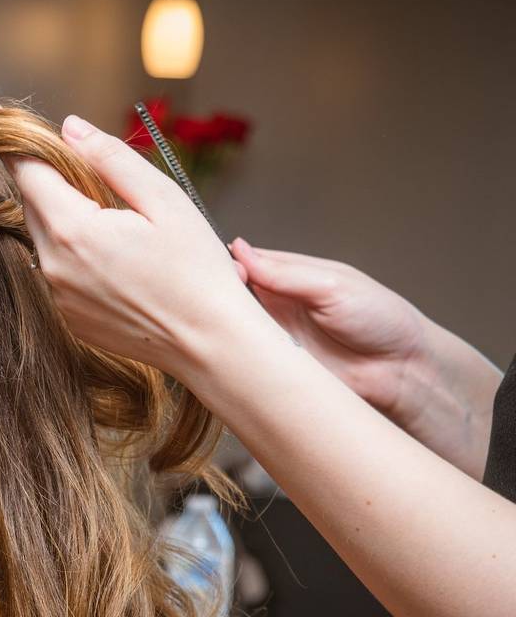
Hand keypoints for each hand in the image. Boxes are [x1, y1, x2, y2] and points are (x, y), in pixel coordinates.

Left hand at [0, 88, 262, 379]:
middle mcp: (54, 265)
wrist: (210, 345)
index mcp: (74, 230)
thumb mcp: (163, 199)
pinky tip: (121, 262)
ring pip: (46, 235)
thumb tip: (70, 129)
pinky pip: (58, 269)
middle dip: (54, 178)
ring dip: (69, 217)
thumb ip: (110, 159)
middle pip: (34, 200)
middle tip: (101, 179)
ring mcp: (57, 296)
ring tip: (127, 231)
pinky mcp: (68, 317)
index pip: (22, 167)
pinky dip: (77, 252)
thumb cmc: (197, 271)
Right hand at [230, 239, 499, 476]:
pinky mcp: (272, 370)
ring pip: (230, 330)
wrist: (404, 372)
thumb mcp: (332, 284)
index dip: (227, 266)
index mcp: (286, 276)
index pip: (241, 263)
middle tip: (220, 299)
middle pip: (228, 296)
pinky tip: (224, 352)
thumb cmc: (380, 319)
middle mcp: (273, 306)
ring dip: (222, 327)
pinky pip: (243, 363)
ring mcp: (270, 339)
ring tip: (218, 325)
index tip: (226, 272)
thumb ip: (285, 272)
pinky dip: (232, 359)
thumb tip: (239, 250)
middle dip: (218, 296)